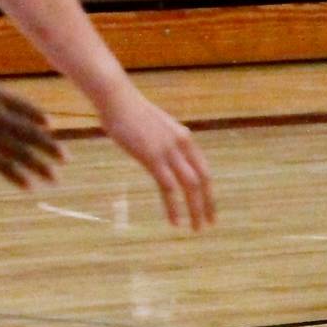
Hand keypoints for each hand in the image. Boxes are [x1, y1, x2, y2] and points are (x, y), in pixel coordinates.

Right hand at [0, 79, 61, 187]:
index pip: (22, 105)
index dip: (37, 116)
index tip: (50, 126)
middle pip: (29, 131)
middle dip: (49, 146)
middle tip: (66, 159)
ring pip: (21, 150)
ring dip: (40, 166)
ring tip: (55, 179)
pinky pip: (1, 164)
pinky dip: (17, 176)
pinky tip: (29, 186)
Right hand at [98, 90, 214, 229]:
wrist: (116, 97)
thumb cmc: (129, 111)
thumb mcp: (154, 126)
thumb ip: (163, 141)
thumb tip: (162, 153)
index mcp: (185, 138)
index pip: (204, 169)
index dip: (209, 190)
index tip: (210, 206)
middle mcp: (182, 145)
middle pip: (203, 180)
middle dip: (208, 204)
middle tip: (210, 223)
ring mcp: (169, 151)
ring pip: (190, 186)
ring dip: (195, 209)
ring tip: (196, 228)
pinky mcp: (152, 157)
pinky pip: (168, 188)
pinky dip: (174, 207)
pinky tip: (175, 221)